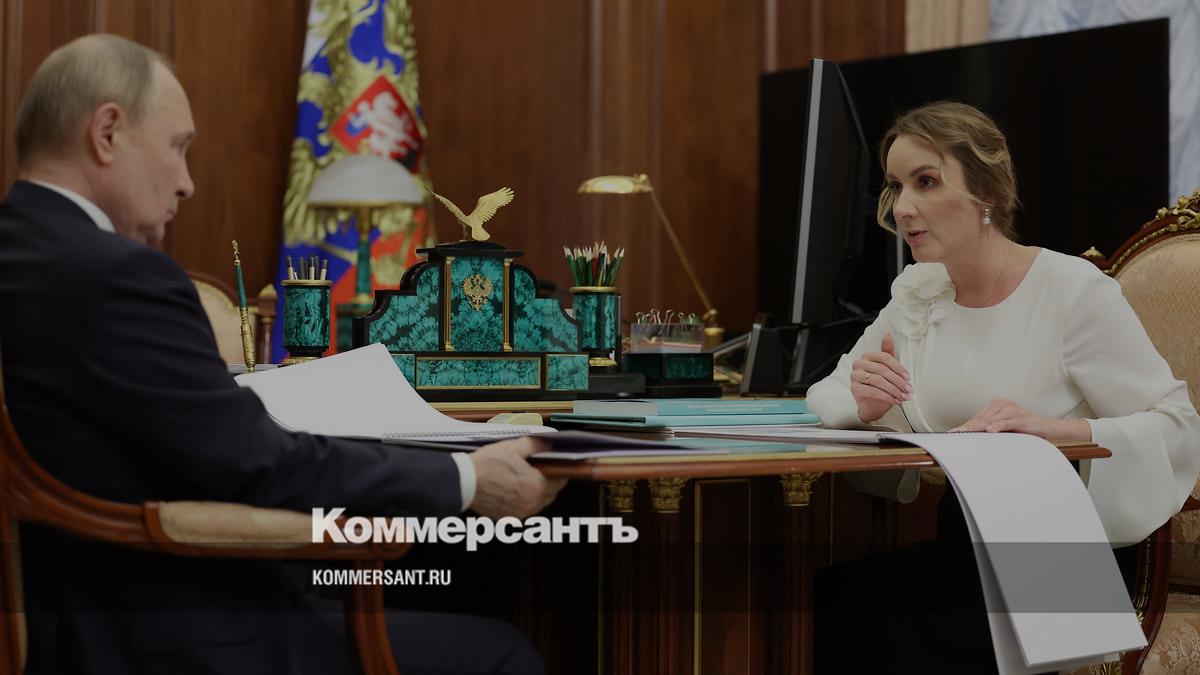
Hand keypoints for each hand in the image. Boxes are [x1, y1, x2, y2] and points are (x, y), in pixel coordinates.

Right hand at [469, 436, 566, 518]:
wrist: (463, 482)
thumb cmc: (486, 465)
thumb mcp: (513, 447)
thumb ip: (535, 445)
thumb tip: (548, 445)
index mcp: (536, 486)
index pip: (560, 480)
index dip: (558, 471)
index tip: (555, 466)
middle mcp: (530, 503)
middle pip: (551, 494)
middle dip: (549, 482)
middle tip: (539, 470)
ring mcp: (519, 513)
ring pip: (538, 504)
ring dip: (537, 493)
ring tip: (524, 480)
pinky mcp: (508, 518)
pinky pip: (524, 510)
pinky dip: (523, 501)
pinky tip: (513, 490)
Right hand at [850, 333, 910, 423]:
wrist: (873, 404)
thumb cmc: (881, 385)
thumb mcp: (887, 369)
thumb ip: (888, 352)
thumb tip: (887, 334)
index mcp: (867, 356)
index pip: (885, 357)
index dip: (898, 368)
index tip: (908, 378)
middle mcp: (859, 363)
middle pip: (882, 369)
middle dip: (898, 381)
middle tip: (908, 390)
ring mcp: (855, 375)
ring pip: (877, 380)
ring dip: (893, 390)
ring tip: (903, 396)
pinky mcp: (854, 388)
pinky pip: (871, 391)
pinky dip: (885, 396)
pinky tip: (893, 400)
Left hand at [948, 397, 1091, 441]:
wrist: (1048, 429)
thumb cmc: (1025, 429)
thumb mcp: (1004, 428)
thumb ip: (990, 429)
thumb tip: (971, 436)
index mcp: (997, 404)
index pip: (977, 418)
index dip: (965, 426)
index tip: (952, 433)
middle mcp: (1002, 404)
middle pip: (981, 419)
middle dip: (967, 428)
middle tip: (954, 435)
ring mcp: (1011, 409)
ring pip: (990, 420)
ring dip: (977, 428)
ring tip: (965, 434)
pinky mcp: (1021, 417)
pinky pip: (1006, 422)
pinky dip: (997, 426)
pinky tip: (989, 431)